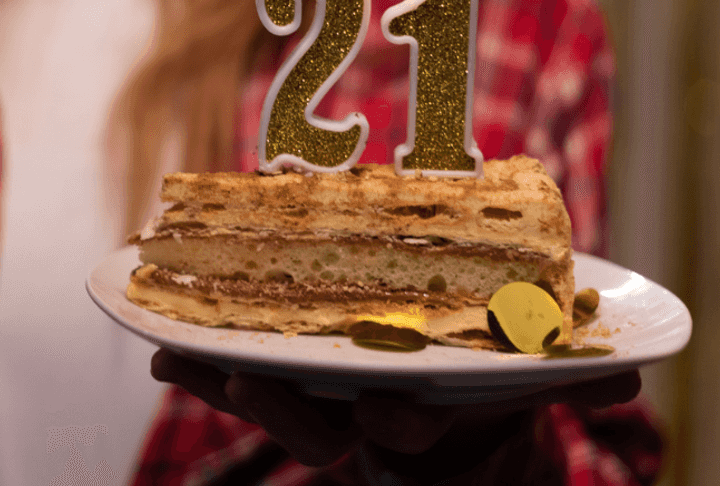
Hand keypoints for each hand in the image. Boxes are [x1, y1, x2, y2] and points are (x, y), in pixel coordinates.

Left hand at [152, 348, 640, 480]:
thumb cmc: (478, 396)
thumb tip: (625, 381)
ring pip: (266, 407)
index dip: (389, 418)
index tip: (376, 404)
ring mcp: (318, 406)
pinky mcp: (286, 388)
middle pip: (316, 428)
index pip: (395, 426)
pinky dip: (194, 370)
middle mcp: (361, 417)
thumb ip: (566, 381)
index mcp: (417, 415)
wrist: (451, 422)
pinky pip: (234, 384)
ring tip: (172, 361)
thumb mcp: (516, 385)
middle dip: (280, 410)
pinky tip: (158, 356)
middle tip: (242, 376)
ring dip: (221, 386)